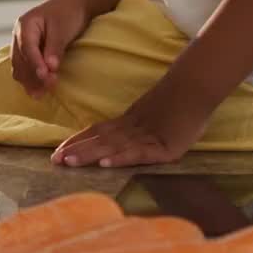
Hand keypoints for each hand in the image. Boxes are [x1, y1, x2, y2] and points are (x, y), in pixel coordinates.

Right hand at [11, 0, 92, 98]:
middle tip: (48, 89)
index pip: (27, 48)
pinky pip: (24, 67)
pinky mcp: (29, 51)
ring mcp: (21, 44)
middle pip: (19, 60)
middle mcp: (19, 35)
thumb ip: (55, 49)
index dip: (35, 64)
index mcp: (25, 25)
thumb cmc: (68, 13)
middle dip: (31, 76)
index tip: (45, 77)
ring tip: (41, 94)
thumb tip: (49, 68)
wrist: (74, 4)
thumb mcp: (62, 29)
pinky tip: (39, 87)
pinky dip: (31, 78)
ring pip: (19, 67)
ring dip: (29, 80)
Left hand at [51, 83, 210, 167]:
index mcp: (128, 123)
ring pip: (112, 147)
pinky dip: (121, 158)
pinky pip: (139, 154)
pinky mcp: (164, 148)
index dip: (77, 141)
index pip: (97, 132)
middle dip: (76, 151)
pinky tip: (105, 164)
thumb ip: (134, 126)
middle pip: (99, 140)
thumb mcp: (151, 115)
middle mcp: (132, 130)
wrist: (198, 88)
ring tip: (69, 162)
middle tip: (54, 160)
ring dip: (90, 155)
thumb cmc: (178, 103)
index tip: (57, 150)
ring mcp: (147, 138)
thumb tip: (115, 137)